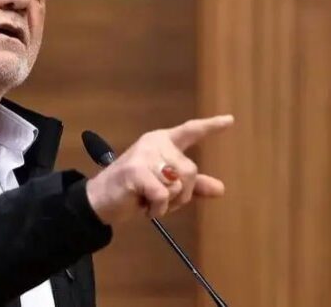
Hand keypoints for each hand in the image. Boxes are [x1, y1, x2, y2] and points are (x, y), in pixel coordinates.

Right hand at [85, 115, 233, 224]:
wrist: (100, 199)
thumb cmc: (134, 190)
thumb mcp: (165, 187)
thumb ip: (192, 186)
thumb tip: (221, 189)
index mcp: (162, 142)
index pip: (190, 131)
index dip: (211, 126)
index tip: (230, 121)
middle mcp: (155, 143)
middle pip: (190, 171)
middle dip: (181, 194)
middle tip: (160, 199)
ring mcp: (145, 155)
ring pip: (178, 185)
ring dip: (167, 203)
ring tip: (148, 200)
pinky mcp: (136, 171)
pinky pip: (163, 196)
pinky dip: (157, 209)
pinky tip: (144, 207)